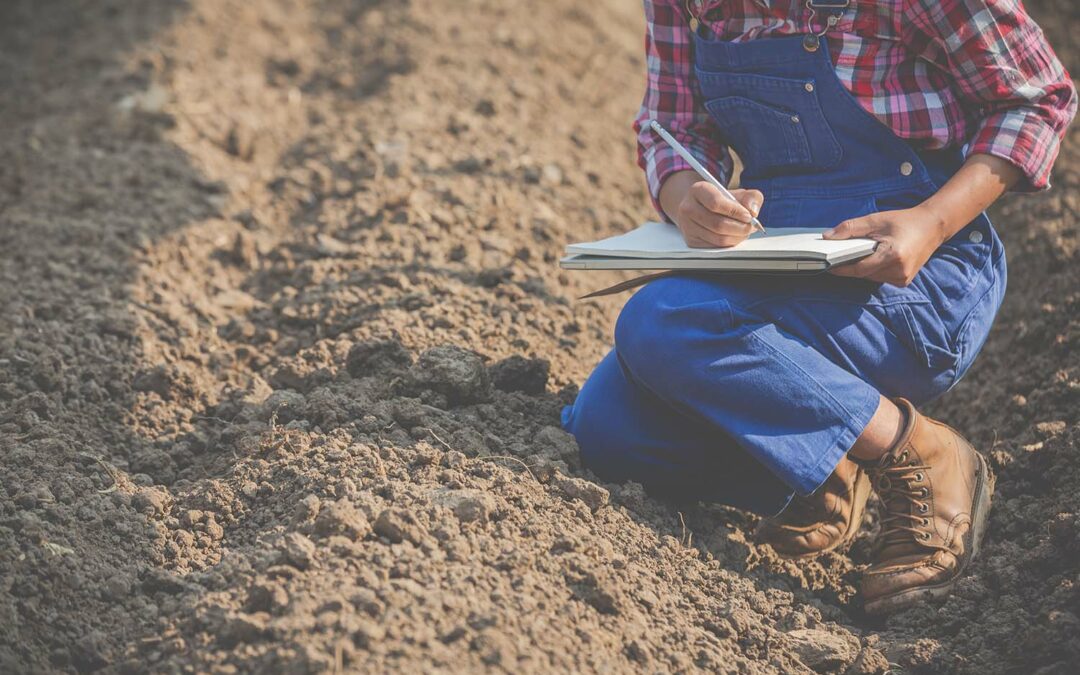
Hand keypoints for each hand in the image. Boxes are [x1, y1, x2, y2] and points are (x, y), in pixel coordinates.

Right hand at [675, 182, 762, 247]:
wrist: (702, 208)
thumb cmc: (721, 200)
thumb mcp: (737, 193)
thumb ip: (751, 198)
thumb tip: (752, 211)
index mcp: (698, 190)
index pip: (716, 203)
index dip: (735, 211)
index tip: (748, 216)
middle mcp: (688, 208)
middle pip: (717, 224)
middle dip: (739, 228)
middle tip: (750, 227)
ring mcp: (687, 226)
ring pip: (717, 238)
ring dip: (736, 237)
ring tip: (744, 231)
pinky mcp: (691, 240)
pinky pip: (714, 247)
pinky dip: (729, 244)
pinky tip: (734, 236)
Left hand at [823, 205, 947, 285]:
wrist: (933, 226)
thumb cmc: (905, 221)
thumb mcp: (876, 219)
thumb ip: (850, 228)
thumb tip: (827, 237)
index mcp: (893, 255)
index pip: (859, 268)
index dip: (840, 268)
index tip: (825, 264)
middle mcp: (899, 271)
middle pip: (863, 274)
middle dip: (851, 264)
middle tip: (840, 253)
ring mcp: (902, 279)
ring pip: (870, 277)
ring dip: (862, 267)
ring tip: (863, 251)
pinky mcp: (903, 281)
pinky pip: (879, 277)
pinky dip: (872, 269)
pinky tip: (875, 256)